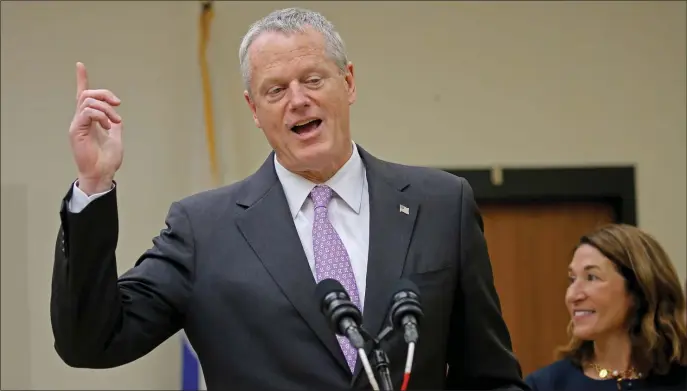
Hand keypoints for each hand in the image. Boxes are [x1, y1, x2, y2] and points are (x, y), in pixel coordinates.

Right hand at [69, 62, 122, 194]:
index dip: (82, 80)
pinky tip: (107, 126)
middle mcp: (81, 119)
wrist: (102, 173)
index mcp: (90, 120)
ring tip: (115, 121)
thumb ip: (114, 124)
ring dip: (106, 109)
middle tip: (118, 104)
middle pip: (87, 94)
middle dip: (105, 94)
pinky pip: (87, 112)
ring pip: (88, 102)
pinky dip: (100, 116)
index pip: (83, 96)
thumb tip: (116, 115)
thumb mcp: (115, 137)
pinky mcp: (76, 130)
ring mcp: (77, 124)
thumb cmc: (107, 159)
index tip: (80, 65)